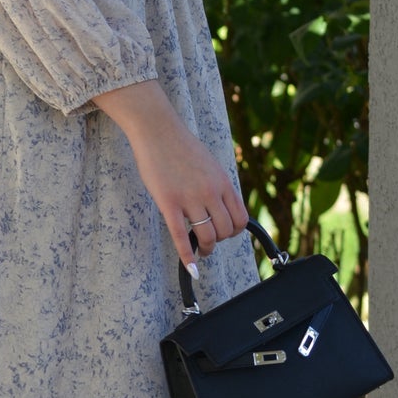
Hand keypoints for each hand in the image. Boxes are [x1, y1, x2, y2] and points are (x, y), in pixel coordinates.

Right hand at [93, 79, 247, 268]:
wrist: (158, 130)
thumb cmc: (180, 146)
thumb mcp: (209, 164)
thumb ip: (216, 185)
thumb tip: (221, 206)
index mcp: (223, 182)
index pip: (240, 219)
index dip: (234, 232)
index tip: (223, 232)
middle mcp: (211, 192)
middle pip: (225, 230)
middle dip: (218, 240)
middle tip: (207, 241)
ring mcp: (190, 198)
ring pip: (207, 236)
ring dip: (205, 248)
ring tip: (200, 250)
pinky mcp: (169, 202)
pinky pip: (181, 235)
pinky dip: (187, 255)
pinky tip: (191, 268)